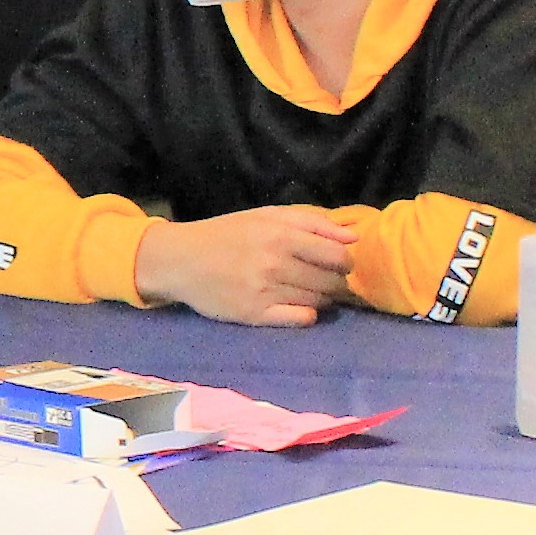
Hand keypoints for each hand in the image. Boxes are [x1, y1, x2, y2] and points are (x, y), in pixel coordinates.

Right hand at [134, 206, 350, 325]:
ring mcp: (265, 291)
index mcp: (281, 235)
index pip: (337, 255)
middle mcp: (275, 263)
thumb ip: (311, 222)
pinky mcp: (255, 315)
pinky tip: (297, 307)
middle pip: (331, 281)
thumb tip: (353, 237)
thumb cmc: (227, 233)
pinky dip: (306, 315)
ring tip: (305, 289)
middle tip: (323, 279)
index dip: (345, 261)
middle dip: (335, 282)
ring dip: (321, 298)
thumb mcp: (266, 215)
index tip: (337, 262)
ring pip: (318, 301)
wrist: (181, 260)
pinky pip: (299, 319)